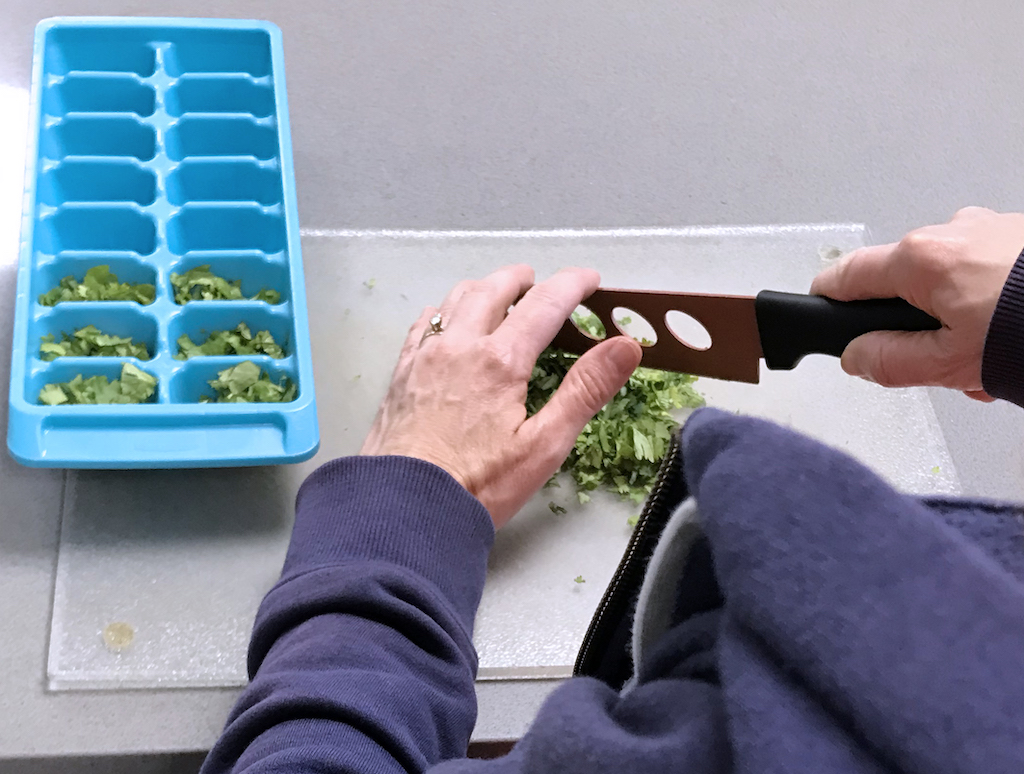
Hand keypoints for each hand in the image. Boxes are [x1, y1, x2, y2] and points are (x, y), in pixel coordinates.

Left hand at [360, 265, 642, 528]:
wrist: (404, 506)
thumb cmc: (477, 484)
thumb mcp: (544, 444)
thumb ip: (586, 390)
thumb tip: (625, 346)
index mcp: (501, 360)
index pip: (545, 303)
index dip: (573, 284)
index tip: (590, 280)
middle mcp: (460, 345)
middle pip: (494, 289)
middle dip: (523, 279)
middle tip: (542, 282)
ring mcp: (425, 355)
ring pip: (456, 298)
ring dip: (484, 287)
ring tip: (501, 293)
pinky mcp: (402, 372)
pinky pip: (425, 322)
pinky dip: (446, 309)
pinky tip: (450, 320)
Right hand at [810, 207, 1023, 399]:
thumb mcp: (949, 363)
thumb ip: (890, 362)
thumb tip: (859, 358)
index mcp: (921, 259)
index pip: (847, 275)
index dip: (827, 299)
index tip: (821, 313)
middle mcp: (952, 231)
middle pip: (904, 284)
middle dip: (917, 327)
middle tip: (944, 365)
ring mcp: (992, 228)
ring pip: (950, 281)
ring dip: (961, 321)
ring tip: (994, 359)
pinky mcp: (1023, 236)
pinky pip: (988, 272)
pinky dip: (993, 304)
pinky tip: (1017, 334)